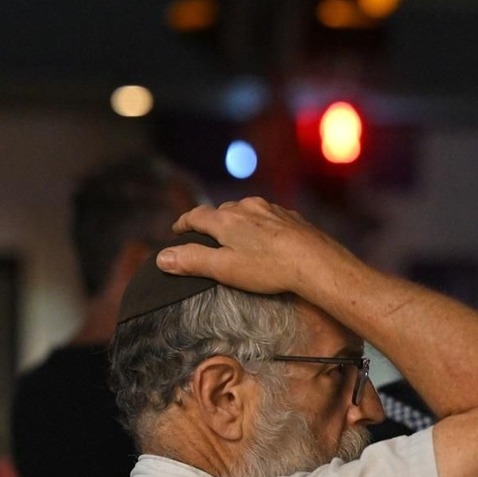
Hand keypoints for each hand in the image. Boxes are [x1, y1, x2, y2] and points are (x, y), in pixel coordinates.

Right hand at [166, 198, 352, 297]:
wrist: (315, 262)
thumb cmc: (269, 268)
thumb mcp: (224, 269)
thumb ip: (192, 261)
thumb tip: (162, 257)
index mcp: (226, 219)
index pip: (196, 216)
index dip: (184, 223)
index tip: (177, 230)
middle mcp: (246, 207)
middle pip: (221, 211)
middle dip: (211, 222)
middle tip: (206, 236)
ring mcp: (270, 209)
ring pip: (245, 211)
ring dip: (237, 222)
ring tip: (236, 238)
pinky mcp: (290, 216)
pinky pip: (267, 216)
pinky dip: (259, 225)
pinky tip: (266, 239)